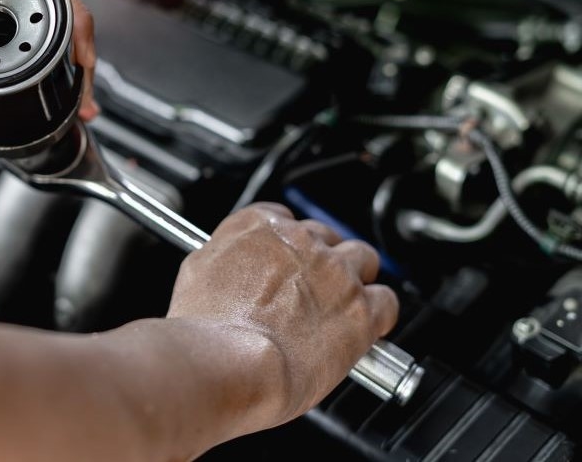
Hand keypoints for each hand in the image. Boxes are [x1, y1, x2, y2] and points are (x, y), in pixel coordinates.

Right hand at [167, 203, 398, 431]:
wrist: (229, 363)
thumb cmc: (206, 331)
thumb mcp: (194, 276)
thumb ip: (221, 261)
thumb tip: (228, 270)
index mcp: (256, 227)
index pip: (283, 218)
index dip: (287, 245)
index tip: (284, 262)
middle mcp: (299, 240)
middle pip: (325, 236)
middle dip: (320, 261)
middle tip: (309, 289)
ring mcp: (335, 272)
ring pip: (362, 258)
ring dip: (354, 278)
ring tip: (340, 305)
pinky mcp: (361, 309)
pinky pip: (387, 300)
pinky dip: (378, 312)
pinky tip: (364, 326)